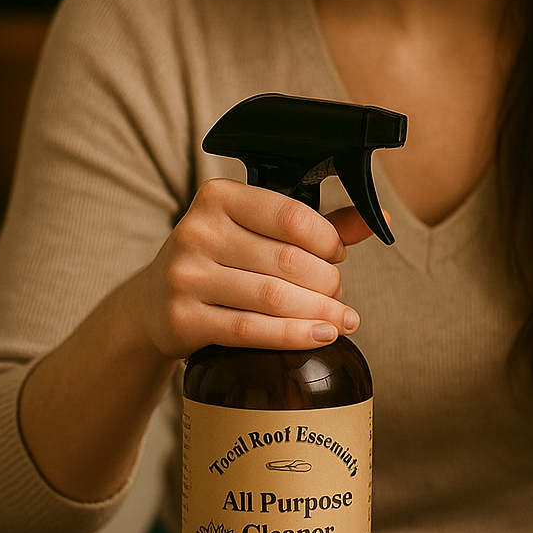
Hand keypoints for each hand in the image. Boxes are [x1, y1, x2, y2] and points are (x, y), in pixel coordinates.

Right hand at [128, 178, 375, 359]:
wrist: (153, 304)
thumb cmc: (221, 260)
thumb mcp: (257, 232)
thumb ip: (316, 226)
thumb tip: (380, 222)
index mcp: (217, 197)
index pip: (290, 215)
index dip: (327, 240)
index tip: (337, 256)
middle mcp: (196, 231)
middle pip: (287, 260)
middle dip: (327, 283)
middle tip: (339, 296)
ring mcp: (186, 277)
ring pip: (273, 297)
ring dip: (319, 312)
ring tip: (343, 321)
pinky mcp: (183, 319)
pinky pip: (250, 330)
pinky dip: (294, 335)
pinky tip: (321, 336)